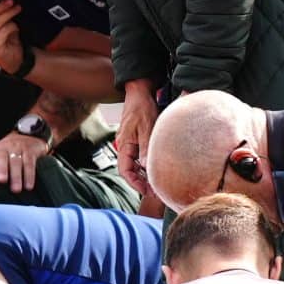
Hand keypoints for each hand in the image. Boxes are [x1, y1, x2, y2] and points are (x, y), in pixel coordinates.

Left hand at [0, 131, 49, 192]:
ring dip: (17, 176)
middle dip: (1, 168)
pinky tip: (28, 187)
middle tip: (1, 180)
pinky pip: (30, 163)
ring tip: (15, 189)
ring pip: (16, 162)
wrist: (26, 139)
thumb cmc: (4, 154)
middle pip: (1, 157)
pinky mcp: (30, 152)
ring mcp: (17, 149)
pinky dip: (30, 176)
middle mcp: (3, 148)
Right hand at [117, 80, 159, 199]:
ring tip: (158, 182)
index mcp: (124, 145)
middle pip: (130, 170)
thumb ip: (146, 149)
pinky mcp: (137, 139)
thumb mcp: (146, 128)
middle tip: (156, 191)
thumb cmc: (141, 107)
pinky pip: (140, 156)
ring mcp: (131, 143)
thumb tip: (148, 168)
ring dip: (145, 174)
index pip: (125, 171)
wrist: (139, 92)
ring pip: (136, 164)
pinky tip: (157, 168)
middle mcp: (126, 146)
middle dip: (141, 182)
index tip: (147, 191)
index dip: (135, 183)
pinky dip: (147, 164)